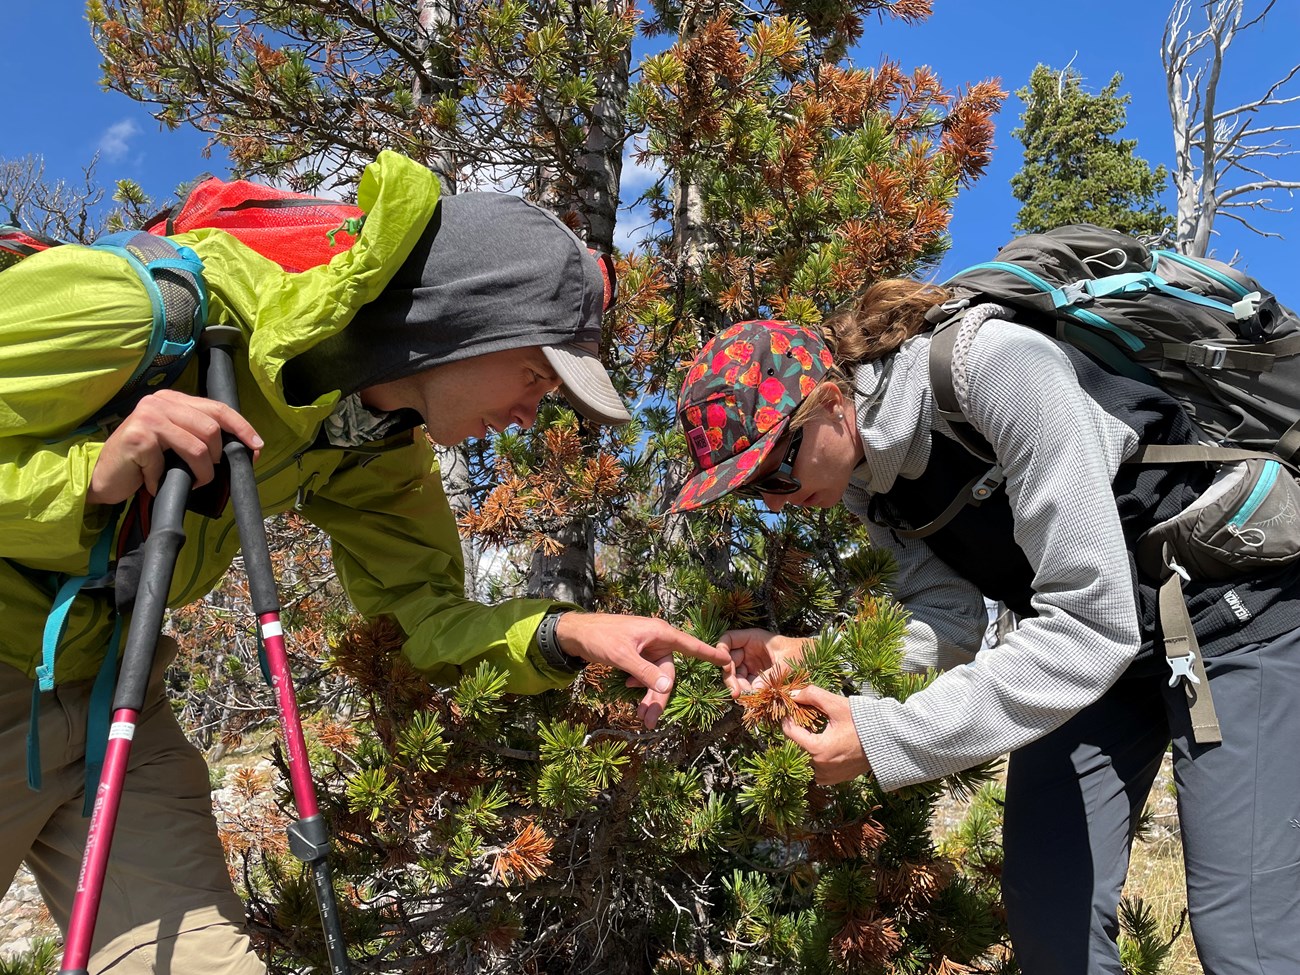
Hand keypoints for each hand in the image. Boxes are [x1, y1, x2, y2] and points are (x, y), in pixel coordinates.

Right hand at [88, 390, 262, 505]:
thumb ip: (200, 437)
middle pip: (212, 428)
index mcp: (173, 400)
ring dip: (200, 473)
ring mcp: (148, 417)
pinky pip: (170, 464)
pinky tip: (155, 482)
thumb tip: (244, 448)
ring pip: (198, 448)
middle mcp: (160, 402)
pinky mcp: (138, 437)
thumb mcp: (175, 444)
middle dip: (217, 458)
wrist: (102, 477)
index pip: (218, 408)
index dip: (242, 427)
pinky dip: (167, 480)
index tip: (257, 446)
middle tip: (207, 475)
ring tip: (191, 482)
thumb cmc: (143, 463)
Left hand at [554, 613, 732, 729]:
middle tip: (650, 720)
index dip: (709, 654)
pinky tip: (629, 688)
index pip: (690, 646)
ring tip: (641, 716)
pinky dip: (641, 686)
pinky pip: (647, 675)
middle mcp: (657, 640)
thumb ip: (645, 672)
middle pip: (669, 673)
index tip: (727, 660)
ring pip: (657, 678)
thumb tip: (668, 687)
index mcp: (660, 633)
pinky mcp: (637, 656)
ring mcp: (647, 649)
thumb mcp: (622, 656)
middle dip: (660, 697)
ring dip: (650, 696)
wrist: (575, 633)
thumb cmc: (600, 638)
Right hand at [718, 628, 810, 697]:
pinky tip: (751, 700)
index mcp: (753, 638)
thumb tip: (754, 691)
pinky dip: (747, 693)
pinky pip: (746, 684)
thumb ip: (771, 675)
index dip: (721, 650)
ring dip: (738, 687)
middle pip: (729, 661)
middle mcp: (749, 650)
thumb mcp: (788, 662)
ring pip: (736, 675)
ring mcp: (752, 664)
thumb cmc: (803, 654)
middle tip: (736, 692)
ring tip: (746, 699)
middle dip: (730, 677)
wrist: (817, 661)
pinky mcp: (758, 677)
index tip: (725, 665)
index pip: (728, 639)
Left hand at [780, 684, 871, 784]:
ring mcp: (827, 776)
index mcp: (817, 750)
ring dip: (806, 745)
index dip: (788, 718)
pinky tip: (825, 744)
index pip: (789, 732)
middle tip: (804, 717)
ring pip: (805, 758)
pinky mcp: (835, 779)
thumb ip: (812, 695)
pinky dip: (816, 757)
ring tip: (815, 730)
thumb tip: (793, 695)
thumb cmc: (863, 722)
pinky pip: (816, 769)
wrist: (888, 741)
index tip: (791, 709)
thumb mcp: (836, 704)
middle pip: (796, 746)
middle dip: (797, 731)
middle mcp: (820, 767)